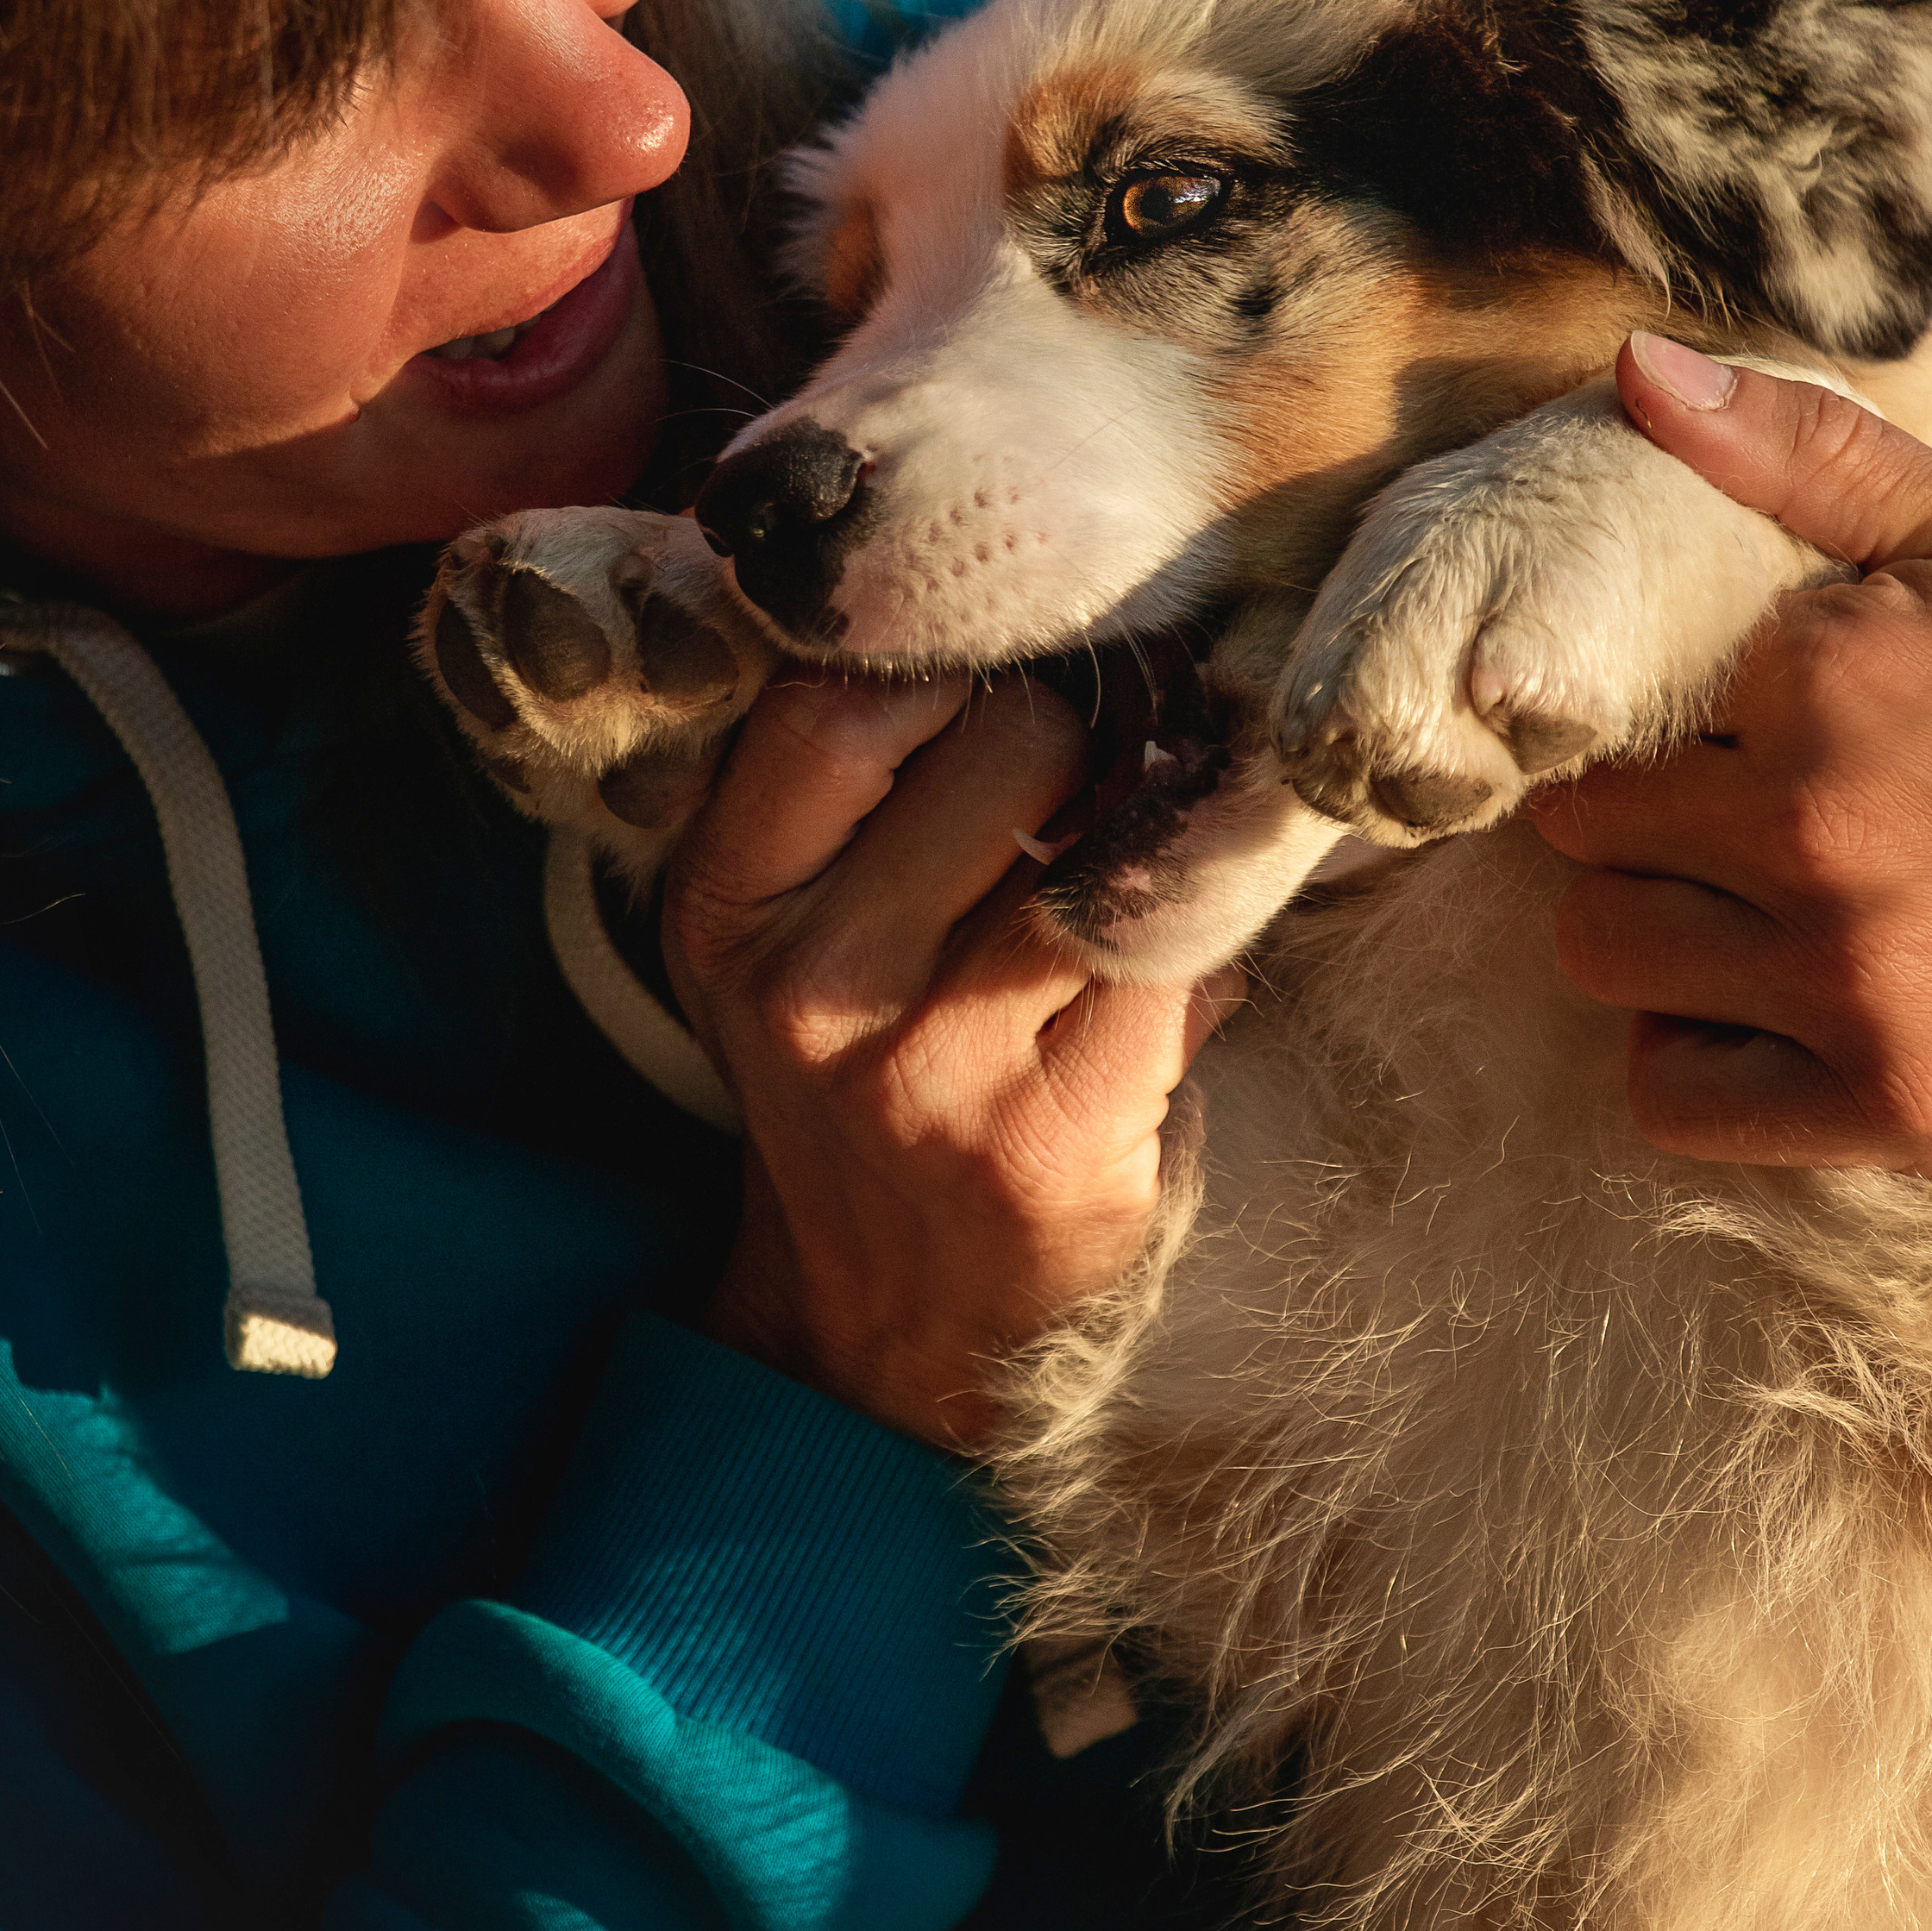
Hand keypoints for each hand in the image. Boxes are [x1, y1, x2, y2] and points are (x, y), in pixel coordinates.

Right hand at [663, 673, 1234, 1447]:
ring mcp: (930, 1064)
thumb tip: (1024, 616)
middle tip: (1104, 772)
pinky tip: (1181, 960)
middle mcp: (810, 980)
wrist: (883, 1315)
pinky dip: (1203, 943)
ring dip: (1156, 831)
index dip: (953, 658)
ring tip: (1144, 859)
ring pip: (1107, 845)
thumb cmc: (856, 1073)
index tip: (1005, 678)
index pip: (840, 700)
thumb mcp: (783, 929)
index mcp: (728, 902)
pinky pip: (1176, 959)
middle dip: (1083, 736)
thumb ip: (850, 781)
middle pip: (1010, 742)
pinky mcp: (1049, 1136)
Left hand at [1532, 329, 1931, 1173]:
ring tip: (1748, 908)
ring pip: (1602, 958)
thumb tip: (1633, 369)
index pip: (1611, 705)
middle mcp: (1819, 831)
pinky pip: (1674, 1099)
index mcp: (1823, 680)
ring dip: (1656, 935)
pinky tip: (1774, 1009)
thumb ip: (1799, 452)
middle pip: (1583, 838)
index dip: (1664, 718)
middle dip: (1639, 824)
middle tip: (1727, 822)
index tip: (1727, 730)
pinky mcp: (1898, 1105)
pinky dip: (1702, 1060)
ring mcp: (1860, 980)